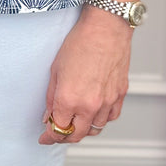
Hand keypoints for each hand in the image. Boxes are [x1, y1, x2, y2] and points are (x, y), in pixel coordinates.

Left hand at [39, 6, 130, 144]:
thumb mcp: (55, 70)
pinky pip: (111, 117)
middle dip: (64, 137)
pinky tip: (95, 113)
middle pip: (76, 135)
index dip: (49, 136)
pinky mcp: (120, 94)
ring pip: (95, 129)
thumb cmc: (80, 43)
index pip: (57, 130)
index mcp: (69, 99)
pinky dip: (101, 120)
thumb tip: (49, 116)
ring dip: (84, 129)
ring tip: (76, 122)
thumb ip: (51, 98)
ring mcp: (107, 101)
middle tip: (57, 133)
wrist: (106, 28)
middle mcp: (89, 105)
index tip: (45, 137)